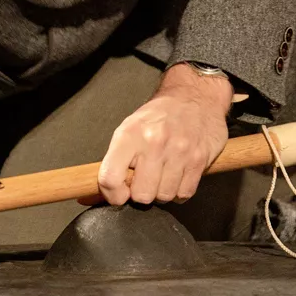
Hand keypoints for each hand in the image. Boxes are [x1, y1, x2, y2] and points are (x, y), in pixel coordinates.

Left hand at [95, 62, 232, 205]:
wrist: (194, 97)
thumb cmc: (158, 116)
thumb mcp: (129, 128)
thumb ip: (115, 160)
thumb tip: (95, 193)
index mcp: (129, 134)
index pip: (110, 178)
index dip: (112, 195)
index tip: (118, 195)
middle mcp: (153, 143)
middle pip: (141, 195)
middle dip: (141, 192)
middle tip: (144, 178)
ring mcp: (179, 152)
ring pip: (164, 197)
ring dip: (161, 191)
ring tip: (162, 173)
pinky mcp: (199, 161)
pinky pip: (184, 194)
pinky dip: (179, 191)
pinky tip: (176, 175)